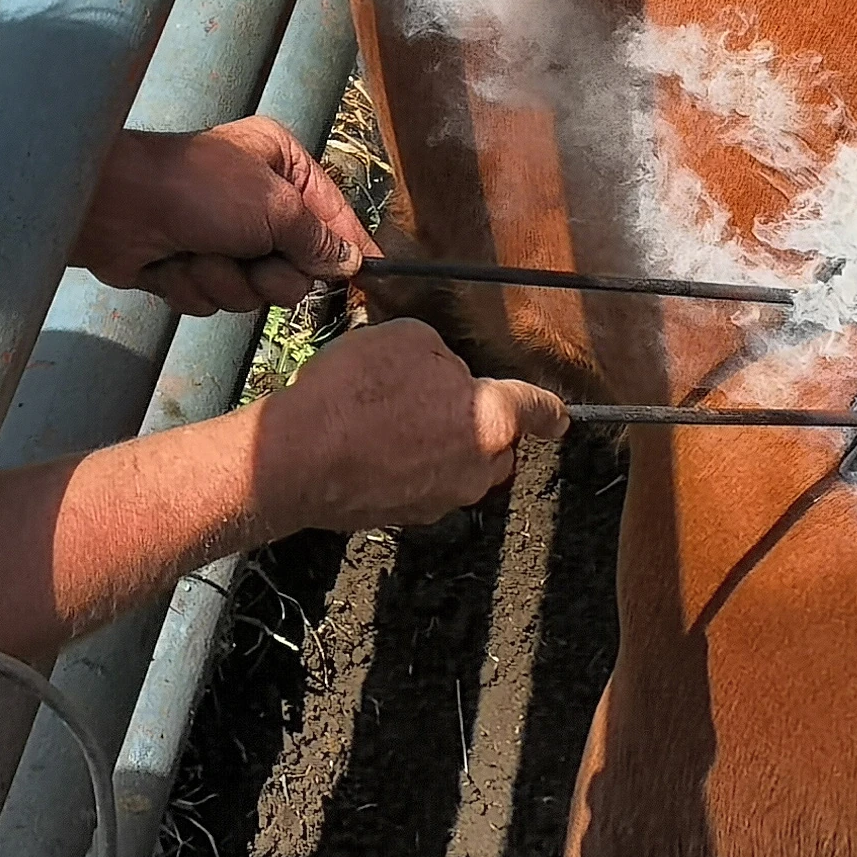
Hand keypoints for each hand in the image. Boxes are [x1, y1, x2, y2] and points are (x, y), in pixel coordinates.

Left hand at [74, 117, 374, 313]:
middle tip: (252, 260)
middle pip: (295, 266)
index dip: (349, 248)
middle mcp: (257, 200)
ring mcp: (223, 237)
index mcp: (282, 166)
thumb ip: (318, 239)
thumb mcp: (276, 207)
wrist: (115, 207)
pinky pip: (215, 298)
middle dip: (269, 274)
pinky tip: (175, 266)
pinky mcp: (192, 266)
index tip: (371, 276)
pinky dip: (196, 287)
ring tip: (201, 257)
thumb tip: (350, 263)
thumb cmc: (201, 191)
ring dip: (227, 281)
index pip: (333, 214)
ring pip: (254, 291)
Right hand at [251, 319, 568, 530]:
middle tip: (430, 399)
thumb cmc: (354, 393)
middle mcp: (477, 466)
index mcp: (491, 419)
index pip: (536, 409)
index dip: (551, 411)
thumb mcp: (407, 339)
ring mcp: (442, 499)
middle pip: (497, 444)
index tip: (561, 419)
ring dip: (439, 447)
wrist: (295, 458)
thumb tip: (443, 376)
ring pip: (459, 468)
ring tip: (390, 422)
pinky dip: (406, 468)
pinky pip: (421, 486)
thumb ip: (442, 357)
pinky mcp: (406, 518)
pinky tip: (370, 447)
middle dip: (476, 425)